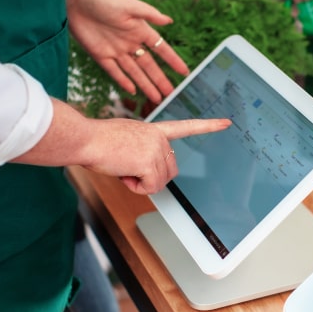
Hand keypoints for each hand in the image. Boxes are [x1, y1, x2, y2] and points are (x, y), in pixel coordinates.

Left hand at [66, 0, 187, 102]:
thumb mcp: (128, 5)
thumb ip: (148, 14)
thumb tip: (169, 21)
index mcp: (140, 30)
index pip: (161, 49)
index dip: (172, 61)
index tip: (184, 73)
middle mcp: (130, 42)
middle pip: (149, 66)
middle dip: (160, 80)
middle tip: (171, 94)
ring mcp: (116, 50)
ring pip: (135, 72)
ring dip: (146, 85)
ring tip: (157, 99)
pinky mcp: (100, 55)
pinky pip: (115, 72)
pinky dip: (124, 82)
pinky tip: (133, 91)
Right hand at [83, 117, 231, 194]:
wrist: (85, 139)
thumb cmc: (97, 141)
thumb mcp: (126, 140)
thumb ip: (141, 151)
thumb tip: (145, 172)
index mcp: (155, 130)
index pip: (186, 127)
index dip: (207, 126)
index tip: (226, 123)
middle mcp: (160, 138)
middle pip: (169, 171)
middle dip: (151, 177)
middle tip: (128, 167)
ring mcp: (157, 149)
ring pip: (159, 182)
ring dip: (140, 182)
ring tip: (122, 166)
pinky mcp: (150, 163)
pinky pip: (149, 188)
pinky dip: (135, 187)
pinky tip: (123, 172)